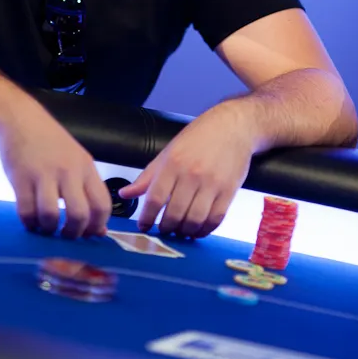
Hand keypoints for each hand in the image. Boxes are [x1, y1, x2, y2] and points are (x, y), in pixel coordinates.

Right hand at [0, 106, 111, 238]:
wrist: (21, 120)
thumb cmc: (52, 143)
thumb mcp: (77, 161)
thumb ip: (88, 192)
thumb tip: (100, 230)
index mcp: (86, 167)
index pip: (102, 205)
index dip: (96, 226)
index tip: (87, 234)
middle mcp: (68, 171)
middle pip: (79, 214)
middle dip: (73, 234)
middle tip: (65, 235)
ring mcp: (43, 174)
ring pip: (50, 216)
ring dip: (48, 230)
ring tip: (46, 226)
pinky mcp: (20, 178)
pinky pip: (26, 212)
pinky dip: (29, 223)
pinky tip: (30, 220)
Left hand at [118, 104, 253, 238]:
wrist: (232, 127)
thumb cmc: (198, 137)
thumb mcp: (168, 152)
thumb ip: (147, 176)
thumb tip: (125, 194)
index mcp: (173, 163)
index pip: (154, 198)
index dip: (147, 218)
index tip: (143, 226)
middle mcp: (192, 174)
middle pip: (174, 213)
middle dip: (166, 228)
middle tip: (163, 230)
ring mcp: (212, 183)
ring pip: (195, 220)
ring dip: (185, 232)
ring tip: (180, 231)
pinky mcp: (229, 191)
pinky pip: (215, 219)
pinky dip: (204, 230)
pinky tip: (198, 229)